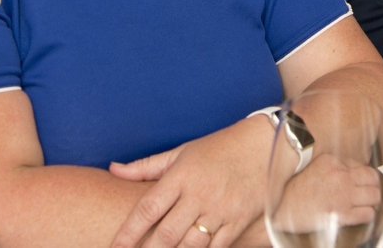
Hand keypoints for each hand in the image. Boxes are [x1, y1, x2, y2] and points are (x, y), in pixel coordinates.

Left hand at [108, 116, 271, 246]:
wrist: (268, 144)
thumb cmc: (221, 147)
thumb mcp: (183, 151)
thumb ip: (147, 166)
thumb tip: (114, 170)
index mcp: (181, 175)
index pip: (147, 209)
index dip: (128, 233)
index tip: (115, 247)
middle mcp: (199, 194)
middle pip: (166, 234)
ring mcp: (221, 209)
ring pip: (190, 245)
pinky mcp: (240, 220)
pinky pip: (217, 247)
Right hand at [267, 152, 382, 234]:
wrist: (280, 209)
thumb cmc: (292, 190)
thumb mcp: (312, 167)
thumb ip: (331, 166)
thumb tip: (347, 169)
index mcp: (332, 161)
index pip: (360, 165)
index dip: (361, 176)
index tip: (359, 181)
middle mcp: (340, 175)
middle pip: (372, 178)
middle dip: (372, 186)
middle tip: (368, 191)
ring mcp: (342, 195)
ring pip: (374, 196)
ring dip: (372, 201)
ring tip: (365, 204)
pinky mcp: (341, 214)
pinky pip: (367, 214)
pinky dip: (367, 215)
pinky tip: (359, 215)